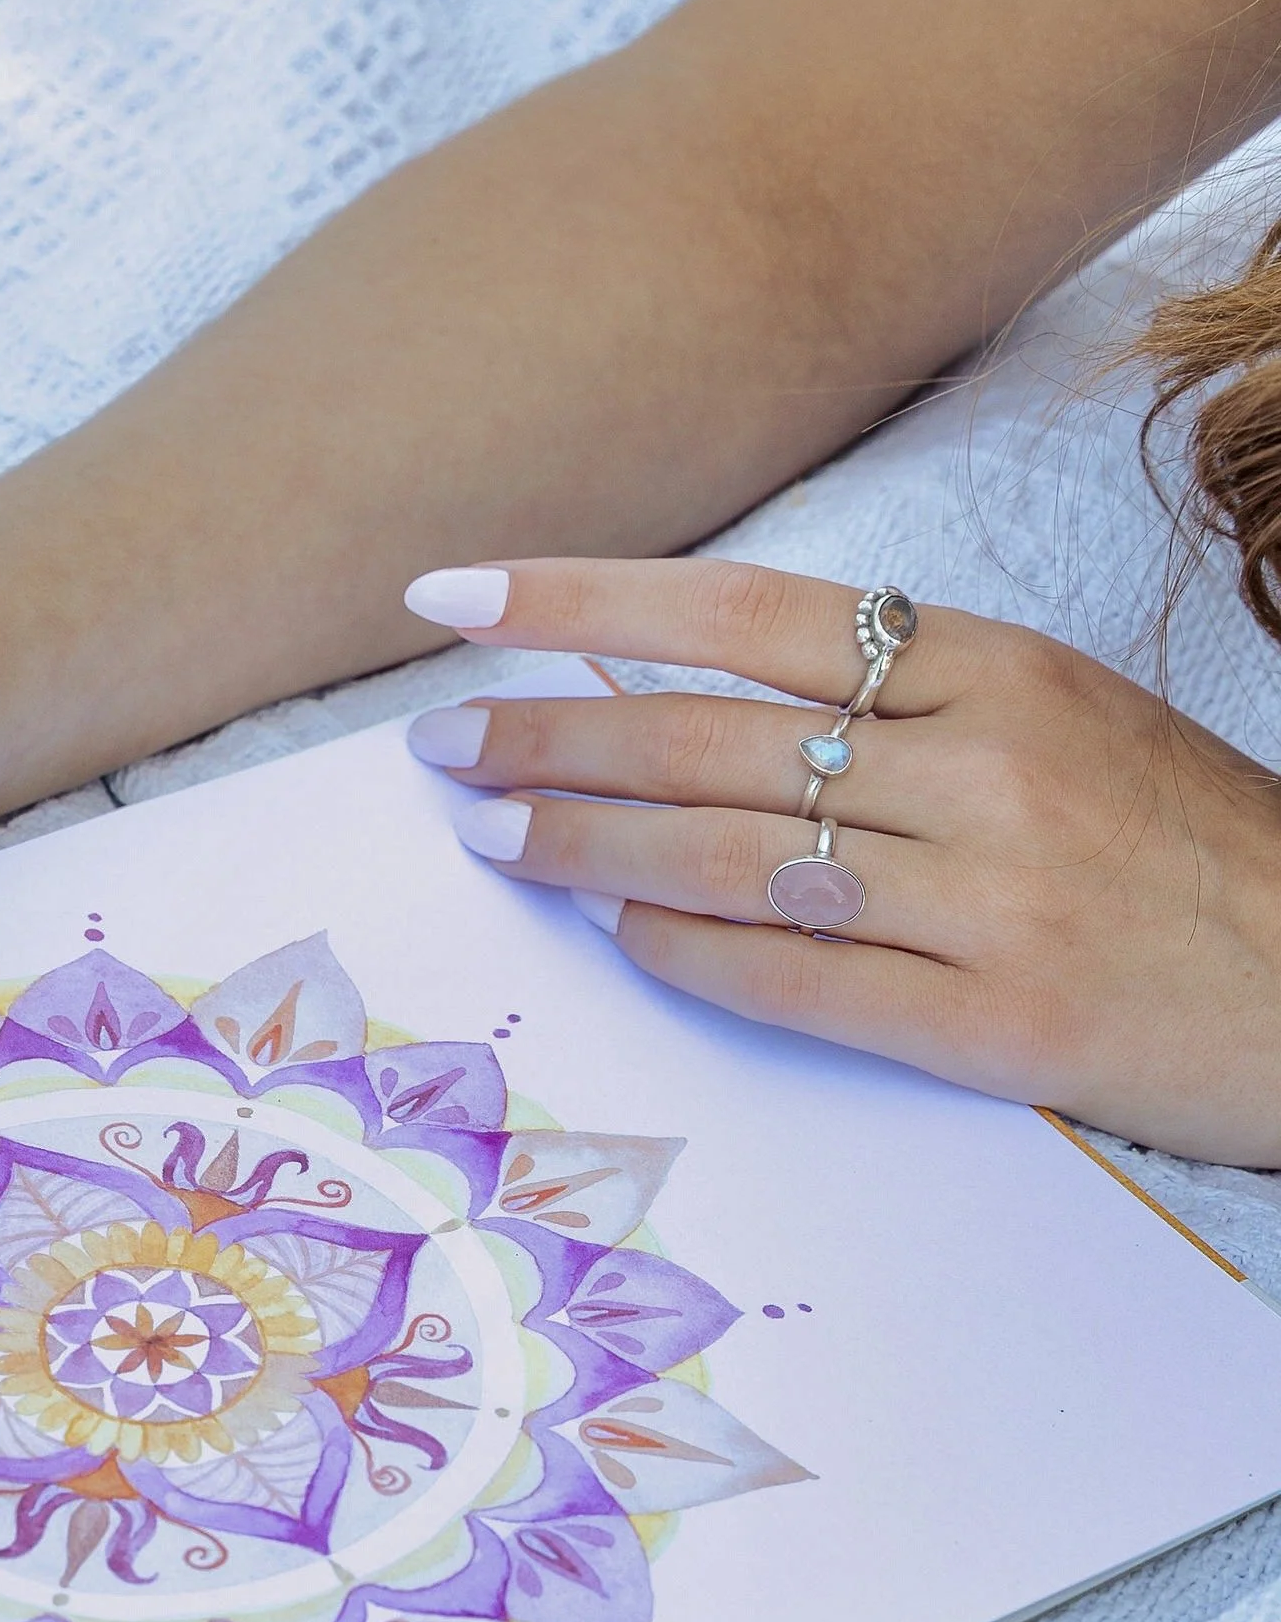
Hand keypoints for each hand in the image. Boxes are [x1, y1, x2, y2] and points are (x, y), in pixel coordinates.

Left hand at [402, 558, 1280, 1168]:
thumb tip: (698, 699)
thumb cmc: (1184, 853)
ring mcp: (991, 896)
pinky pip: (802, 979)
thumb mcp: (1062, 724)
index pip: (748, 613)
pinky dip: (693, 955)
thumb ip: (901, 707)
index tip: (460, 599)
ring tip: (488, 833)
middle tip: (437, 745)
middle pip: (713, 736)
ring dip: (590, 845)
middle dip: (550, 736)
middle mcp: (986, 765)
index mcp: (999, 670)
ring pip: (736, 854)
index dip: (585, 601)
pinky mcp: (999, 1022)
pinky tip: (616, 939)